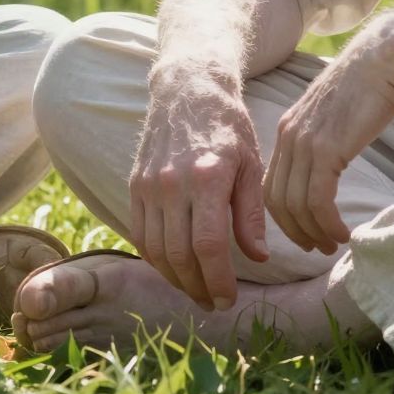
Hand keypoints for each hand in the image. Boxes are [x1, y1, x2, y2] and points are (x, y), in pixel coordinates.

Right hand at [126, 61, 271, 311]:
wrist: (188, 89)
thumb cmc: (227, 126)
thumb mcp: (250, 165)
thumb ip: (250, 214)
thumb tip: (258, 258)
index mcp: (206, 177)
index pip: (208, 247)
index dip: (218, 281)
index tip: (229, 300)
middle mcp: (172, 183)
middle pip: (179, 255)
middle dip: (198, 288)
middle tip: (215, 304)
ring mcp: (148, 185)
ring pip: (155, 250)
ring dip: (175, 279)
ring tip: (196, 291)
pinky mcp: (135, 185)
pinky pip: (140, 234)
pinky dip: (155, 259)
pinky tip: (174, 268)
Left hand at [263, 28, 393, 255]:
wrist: (381, 59)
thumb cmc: (367, 85)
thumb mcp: (331, 114)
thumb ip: (321, 138)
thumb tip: (328, 164)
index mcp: (287, 129)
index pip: (272, 185)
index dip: (285, 217)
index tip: (305, 232)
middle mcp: (289, 137)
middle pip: (278, 201)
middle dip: (296, 232)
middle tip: (317, 248)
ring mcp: (305, 143)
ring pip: (297, 206)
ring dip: (315, 233)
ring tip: (334, 244)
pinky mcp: (326, 149)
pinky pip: (318, 200)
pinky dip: (328, 224)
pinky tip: (343, 233)